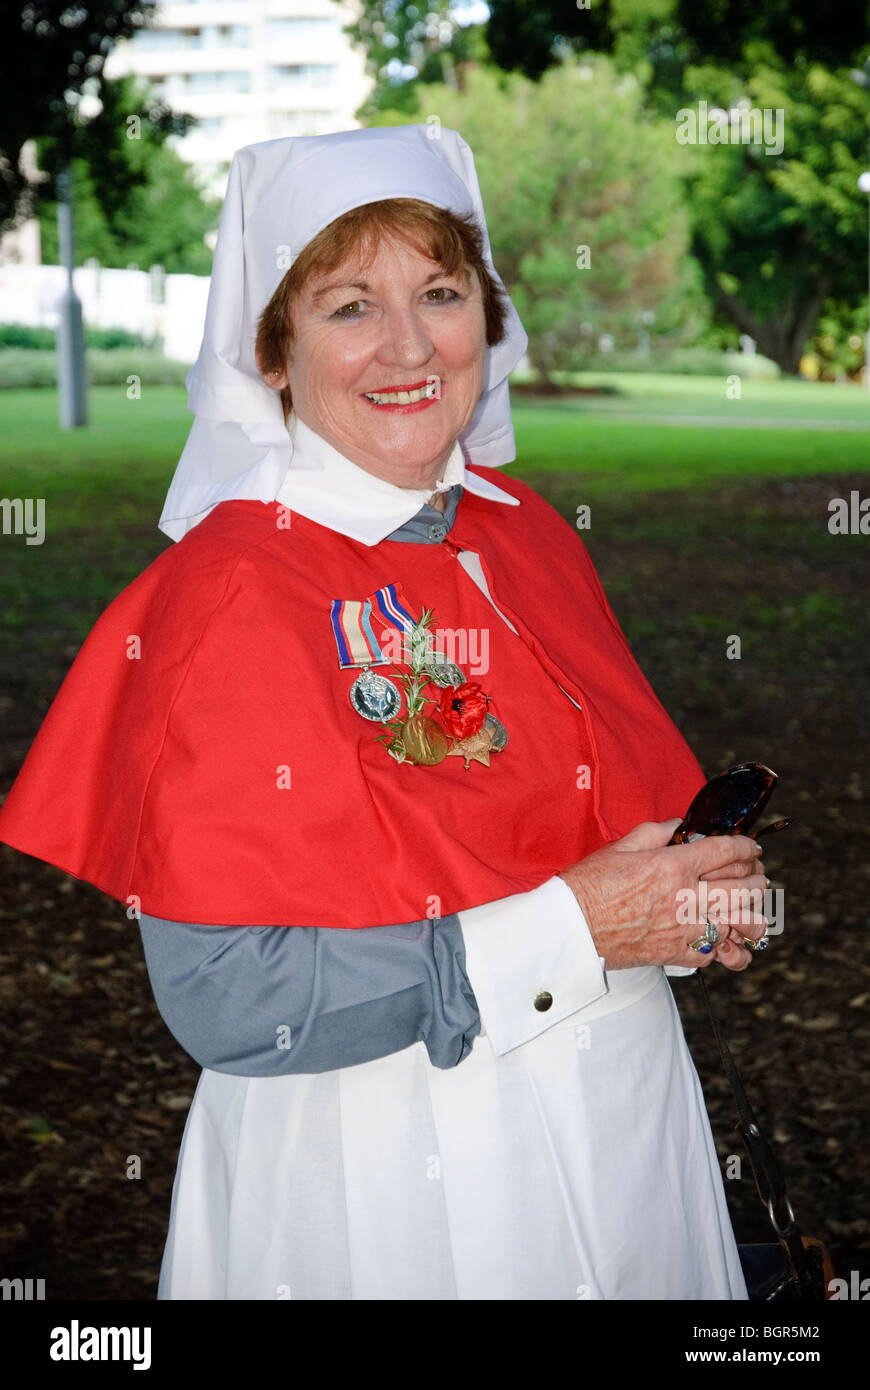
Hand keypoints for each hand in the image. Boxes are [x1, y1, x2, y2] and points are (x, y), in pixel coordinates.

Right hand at [559, 819, 767, 971]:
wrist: (570, 928)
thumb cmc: (588, 885)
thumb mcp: (622, 846)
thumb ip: (656, 832)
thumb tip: (679, 825)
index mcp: (673, 865)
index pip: (725, 850)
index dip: (745, 846)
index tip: (751, 847)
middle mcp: (685, 897)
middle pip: (742, 887)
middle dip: (756, 877)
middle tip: (757, 874)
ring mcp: (683, 929)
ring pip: (737, 922)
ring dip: (749, 914)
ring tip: (750, 909)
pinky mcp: (675, 954)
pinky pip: (713, 952)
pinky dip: (721, 944)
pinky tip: (719, 935)